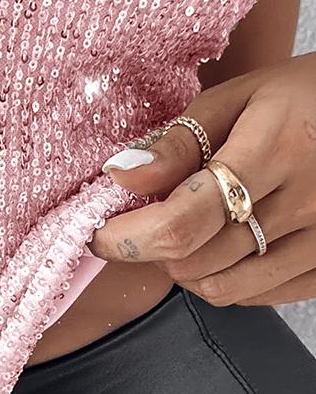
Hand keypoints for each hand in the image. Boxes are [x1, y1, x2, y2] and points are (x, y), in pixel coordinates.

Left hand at [89, 51, 315, 306]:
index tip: (99, 234)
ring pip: (222, 288)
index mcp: (277, 149)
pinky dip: (226, 278)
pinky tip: (226, 244)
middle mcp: (307, 203)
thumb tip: (119, 178)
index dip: (127, 238)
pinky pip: (257, 296)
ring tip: (190, 228)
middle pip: (194, 261)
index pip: (183, 223)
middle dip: (154, 247)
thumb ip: (177, 143)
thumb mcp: (235, 98)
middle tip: (152, 217)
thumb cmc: (299, 97)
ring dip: (187, 267)